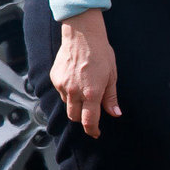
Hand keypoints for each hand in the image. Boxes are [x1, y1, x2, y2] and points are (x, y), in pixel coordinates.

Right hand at [53, 11, 118, 138]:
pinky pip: (61, 92)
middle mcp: (74, 92)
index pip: (89, 121)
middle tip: (91, 114)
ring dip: (75, 104)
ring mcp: (62, 85)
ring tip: (85, 89)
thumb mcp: (112, 76)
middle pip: (74, 116)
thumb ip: (111, 98)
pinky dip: (68, 92)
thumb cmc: (101, 54)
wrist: (82, 36)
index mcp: (91, 93)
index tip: (96, 133)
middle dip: (82, 119)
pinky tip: (76, 80)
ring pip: (67, 104)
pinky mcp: (55, 78)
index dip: (92, 130)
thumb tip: (115, 114)